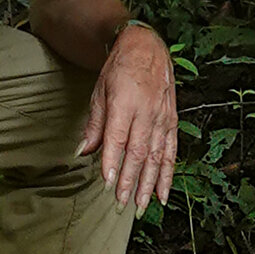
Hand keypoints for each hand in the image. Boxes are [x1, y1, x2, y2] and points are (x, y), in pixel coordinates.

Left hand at [78, 24, 177, 210]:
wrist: (147, 47)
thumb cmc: (119, 68)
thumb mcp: (100, 91)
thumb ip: (94, 124)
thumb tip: (82, 152)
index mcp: (124, 103)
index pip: (117, 139)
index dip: (112, 163)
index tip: (107, 185)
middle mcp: (146, 112)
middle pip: (138, 153)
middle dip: (130, 182)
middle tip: (121, 204)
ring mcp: (162, 118)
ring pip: (156, 157)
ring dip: (149, 184)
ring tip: (141, 207)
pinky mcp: (172, 122)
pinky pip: (171, 152)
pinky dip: (167, 175)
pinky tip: (162, 194)